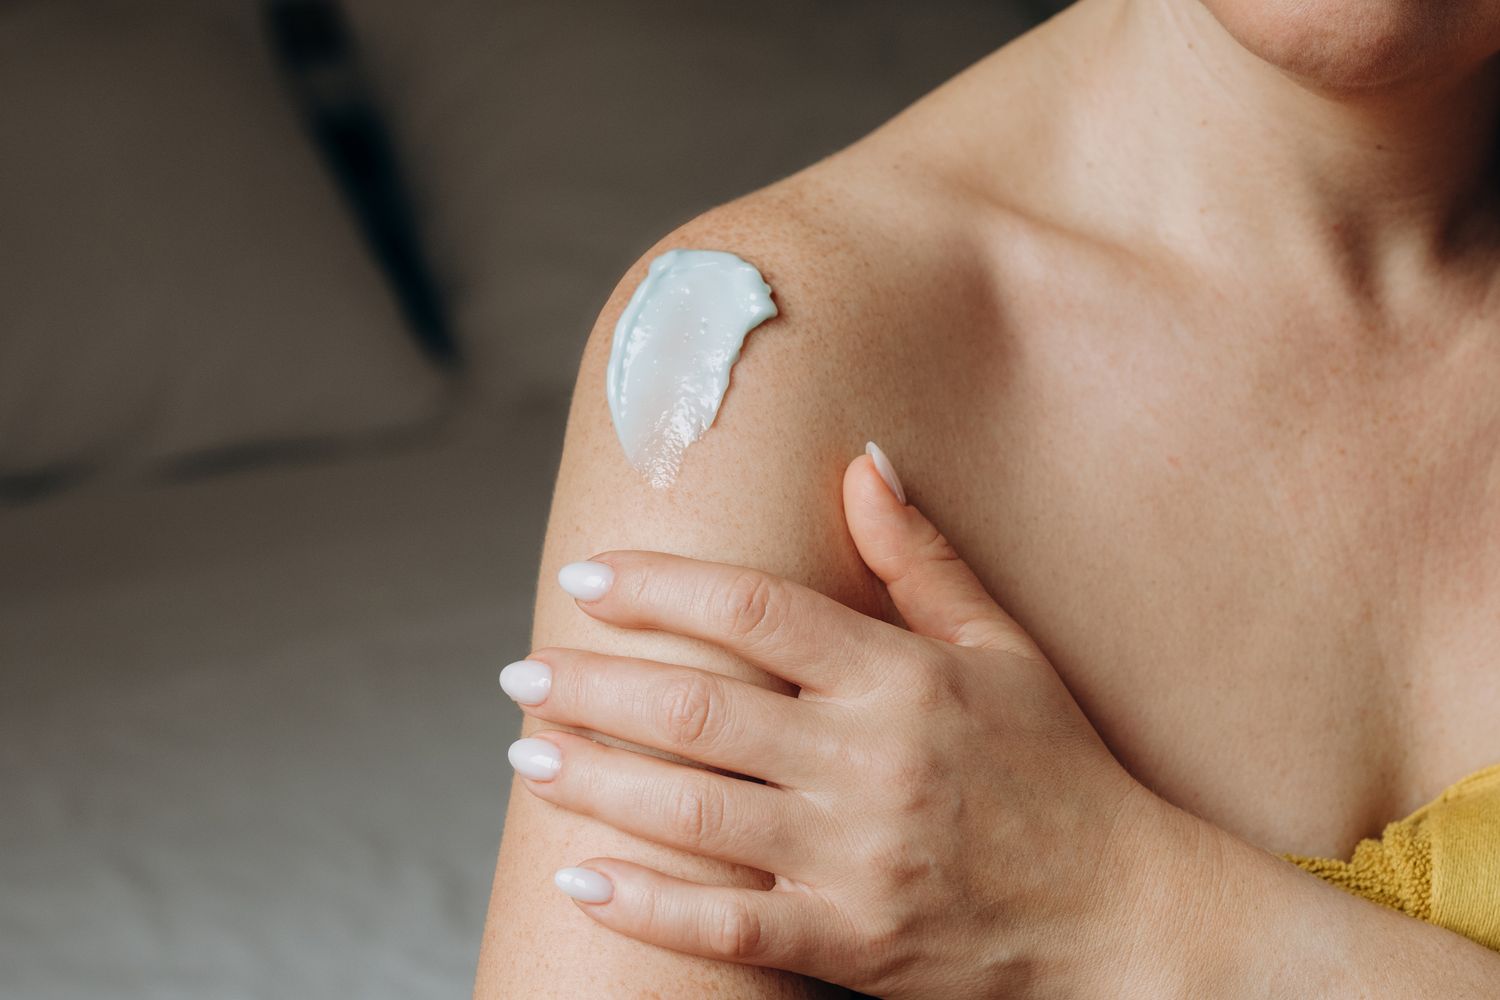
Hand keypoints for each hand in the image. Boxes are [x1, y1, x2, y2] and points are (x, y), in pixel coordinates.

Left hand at [501, 447, 1172, 998]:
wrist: (1129, 914)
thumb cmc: (1062, 773)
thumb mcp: (1006, 651)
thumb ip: (924, 560)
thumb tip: (861, 463)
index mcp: (901, 679)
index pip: (753, 612)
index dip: (658, 587)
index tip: (588, 580)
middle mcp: (867, 763)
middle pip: (697, 710)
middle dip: (592, 687)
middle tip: (522, 673)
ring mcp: (854, 859)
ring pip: (691, 811)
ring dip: (594, 779)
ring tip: (526, 757)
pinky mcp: (849, 942)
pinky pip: (725, 927)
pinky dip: (645, 905)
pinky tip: (578, 879)